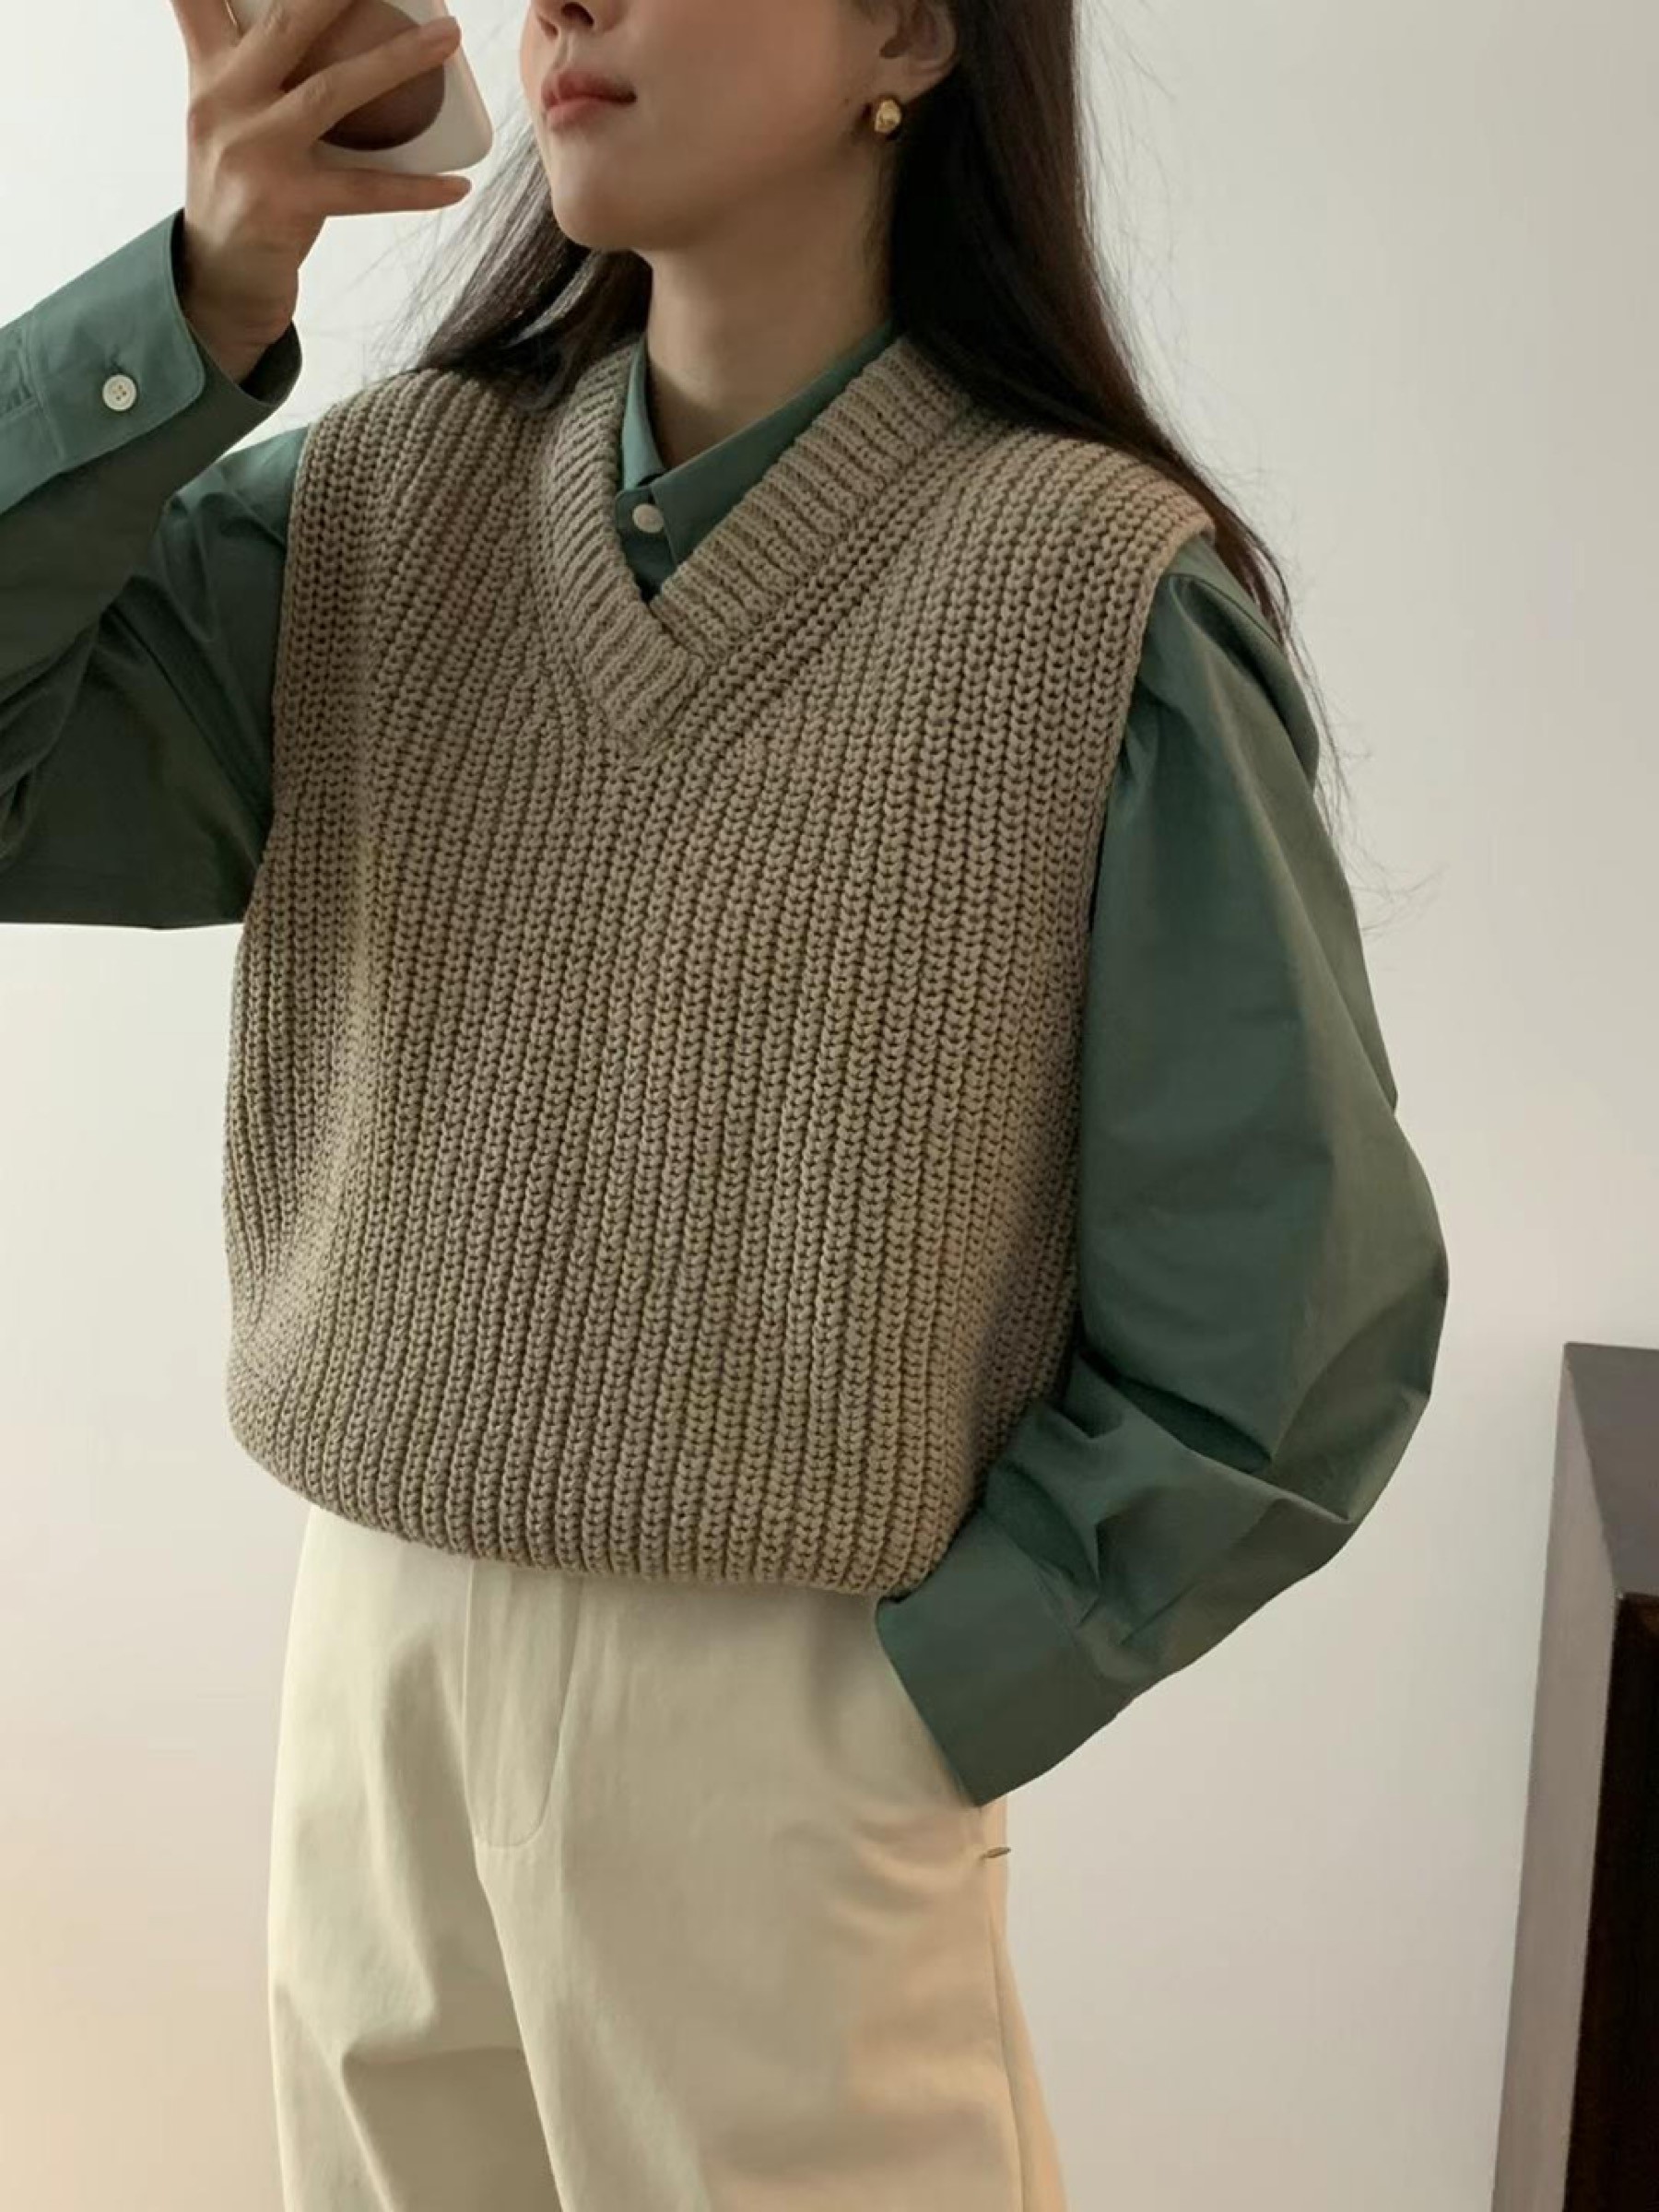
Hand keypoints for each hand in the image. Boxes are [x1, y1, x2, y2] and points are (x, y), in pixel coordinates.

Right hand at [166, 0, 470, 357]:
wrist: (220, 279)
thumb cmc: (243, 185)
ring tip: (449, 38)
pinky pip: (364, 190)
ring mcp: (252, 152)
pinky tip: (457, 185)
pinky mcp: (282, 204)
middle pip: (287, 23)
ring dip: (397, 60)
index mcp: (211, 72)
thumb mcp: (231, 115)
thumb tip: (324, 19)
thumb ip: (256, 66)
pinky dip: (415, 189)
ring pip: (332, 91)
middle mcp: (222, 101)